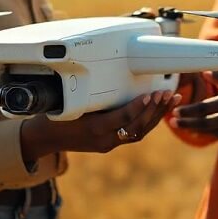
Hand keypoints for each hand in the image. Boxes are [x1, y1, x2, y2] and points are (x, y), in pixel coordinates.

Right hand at [21, 90, 179, 161]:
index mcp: (93, 129)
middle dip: (155, 110)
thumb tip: (107, 74)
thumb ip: (90, 93)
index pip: (122, 118)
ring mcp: (108, 144)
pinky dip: (148, 121)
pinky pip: (134, 134)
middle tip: (167, 93)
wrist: (45, 138)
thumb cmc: (55, 114)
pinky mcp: (110, 144)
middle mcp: (103, 139)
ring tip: (171, 99)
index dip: (138, 107)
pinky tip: (159, 109)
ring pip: (139, 132)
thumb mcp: (69, 101)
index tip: (151, 93)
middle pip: (136, 127)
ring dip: (157, 115)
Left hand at [170, 70, 217, 139]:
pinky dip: (206, 133)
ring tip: (180, 126)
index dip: (188, 110)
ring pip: (208, 130)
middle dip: (186, 122)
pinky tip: (197, 131)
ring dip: (193, 128)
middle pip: (202, 122)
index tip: (176, 110)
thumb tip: (204, 73)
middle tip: (172, 121)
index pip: (203, 108)